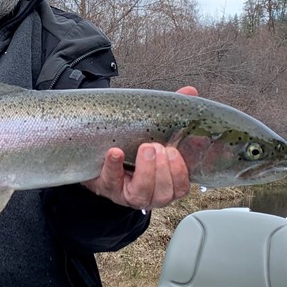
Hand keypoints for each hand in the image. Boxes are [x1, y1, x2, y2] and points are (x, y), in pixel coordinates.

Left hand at [82, 85, 197, 208]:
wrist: (97, 156)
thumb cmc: (131, 146)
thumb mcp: (153, 131)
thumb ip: (172, 113)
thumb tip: (190, 92)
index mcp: (166, 183)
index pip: (181, 187)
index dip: (180, 173)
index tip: (174, 151)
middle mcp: (149, 193)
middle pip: (163, 193)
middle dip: (162, 170)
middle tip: (157, 147)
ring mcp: (126, 193)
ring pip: (141, 193)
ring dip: (146, 171)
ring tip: (145, 148)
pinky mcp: (106, 186)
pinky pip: (111, 180)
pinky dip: (113, 166)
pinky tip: (115, 152)